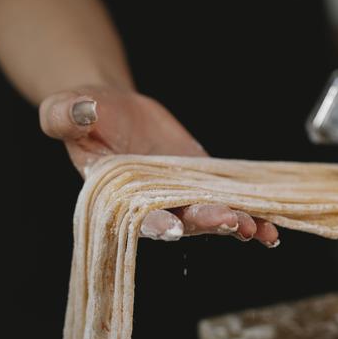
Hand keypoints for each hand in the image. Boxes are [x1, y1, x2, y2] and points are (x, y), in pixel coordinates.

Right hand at [39, 86, 279, 245]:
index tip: (173, 228)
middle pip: (182, 219)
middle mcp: (151, 202)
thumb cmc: (84, 112)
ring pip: (210, 216)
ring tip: (260, 230)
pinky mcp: (202, 182)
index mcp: (116, 195)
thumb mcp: (67, 108)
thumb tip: (78, 110)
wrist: (112, 109)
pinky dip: (250, 214)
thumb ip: (65, 115)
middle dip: (207, 221)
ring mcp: (180, 195)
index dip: (155, 224)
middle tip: (232, 221)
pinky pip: (227, 200)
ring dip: (236, 224)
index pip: (136, 217)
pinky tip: (272, 226)